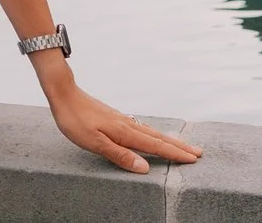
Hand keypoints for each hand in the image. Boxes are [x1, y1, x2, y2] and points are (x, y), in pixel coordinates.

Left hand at [44, 75, 200, 175]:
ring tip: (181, 145)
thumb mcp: (94, 142)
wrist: (63, 93)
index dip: (174, 154)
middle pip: (158, 137)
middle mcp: (127, 124)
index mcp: (124, 132)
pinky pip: (141, 128)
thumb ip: (120, 155)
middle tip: (198, 153)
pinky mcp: (114, 118)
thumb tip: (144, 167)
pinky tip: (151, 135)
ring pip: (150, 132)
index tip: (192, 159)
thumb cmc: (74, 120)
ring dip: (168, 140)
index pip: (154, 146)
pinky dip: (153, 133)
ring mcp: (121, 119)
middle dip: (178, 146)